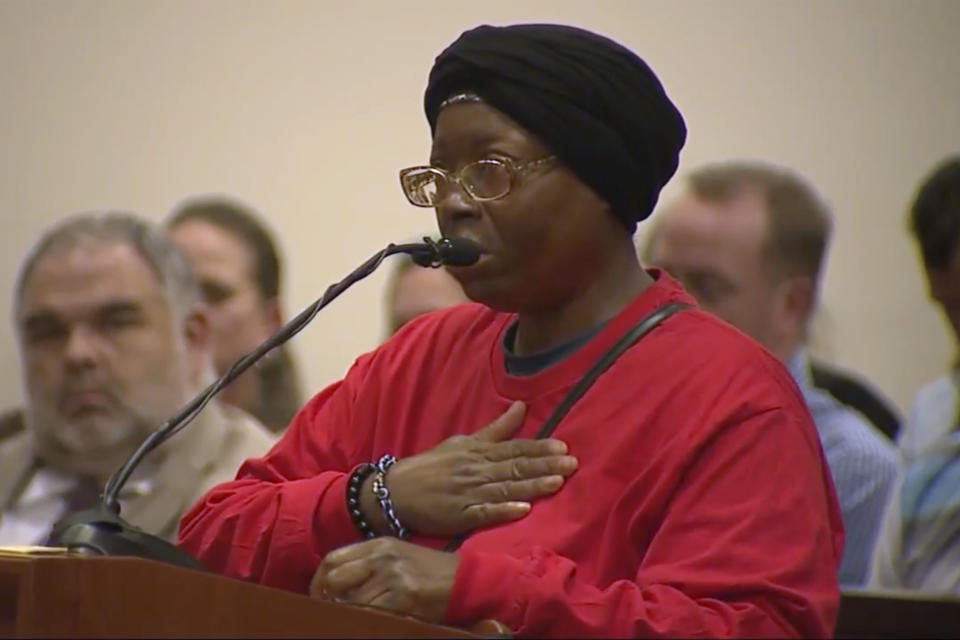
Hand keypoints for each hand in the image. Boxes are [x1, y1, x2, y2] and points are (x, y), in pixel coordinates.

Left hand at [311, 538, 458, 623]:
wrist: (464, 580)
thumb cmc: (429, 571)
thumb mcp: (397, 556)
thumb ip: (368, 563)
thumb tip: (334, 583)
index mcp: (378, 544)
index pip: (333, 558)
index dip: (319, 581)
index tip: (319, 596)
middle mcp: (381, 556)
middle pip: (335, 577)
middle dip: (328, 598)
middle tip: (333, 611)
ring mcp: (392, 576)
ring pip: (350, 600)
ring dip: (349, 612)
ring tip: (357, 616)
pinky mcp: (403, 597)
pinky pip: (370, 613)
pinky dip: (366, 619)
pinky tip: (375, 619)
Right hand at [363, 401, 577, 536]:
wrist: (396, 491)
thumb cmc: (432, 466)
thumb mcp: (463, 442)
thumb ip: (496, 429)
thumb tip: (522, 406)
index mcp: (477, 452)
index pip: (514, 449)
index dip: (539, 449)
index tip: (563, 447)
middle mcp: (476, 471)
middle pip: (514, 468)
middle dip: (544, 466)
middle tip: (571, 463)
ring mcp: (468, 494)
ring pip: (505, 489)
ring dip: (531, 486)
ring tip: (557, 483)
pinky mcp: (460, 516)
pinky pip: (484, 513)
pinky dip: (503, 510)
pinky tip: (522, 510)